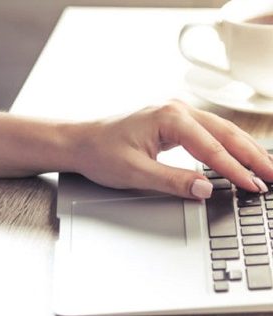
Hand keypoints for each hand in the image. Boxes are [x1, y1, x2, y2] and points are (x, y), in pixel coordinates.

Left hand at [71, 100, 272, 198]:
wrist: (78, 141)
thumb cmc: (99, 153)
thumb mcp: (135, 173)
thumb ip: (173, 181)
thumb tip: (206, 190)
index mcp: (169, 117)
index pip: (211, 147)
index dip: (234, 170)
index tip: (253, 186)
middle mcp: (177, 109)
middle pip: (226, 134)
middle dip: (252, 157)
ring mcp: (177, 113)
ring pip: (221, 131)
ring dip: (244, 151)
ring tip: (266, 170)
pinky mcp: (174, 121)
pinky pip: (209, 133)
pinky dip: (228, 146)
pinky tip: (241, 158)